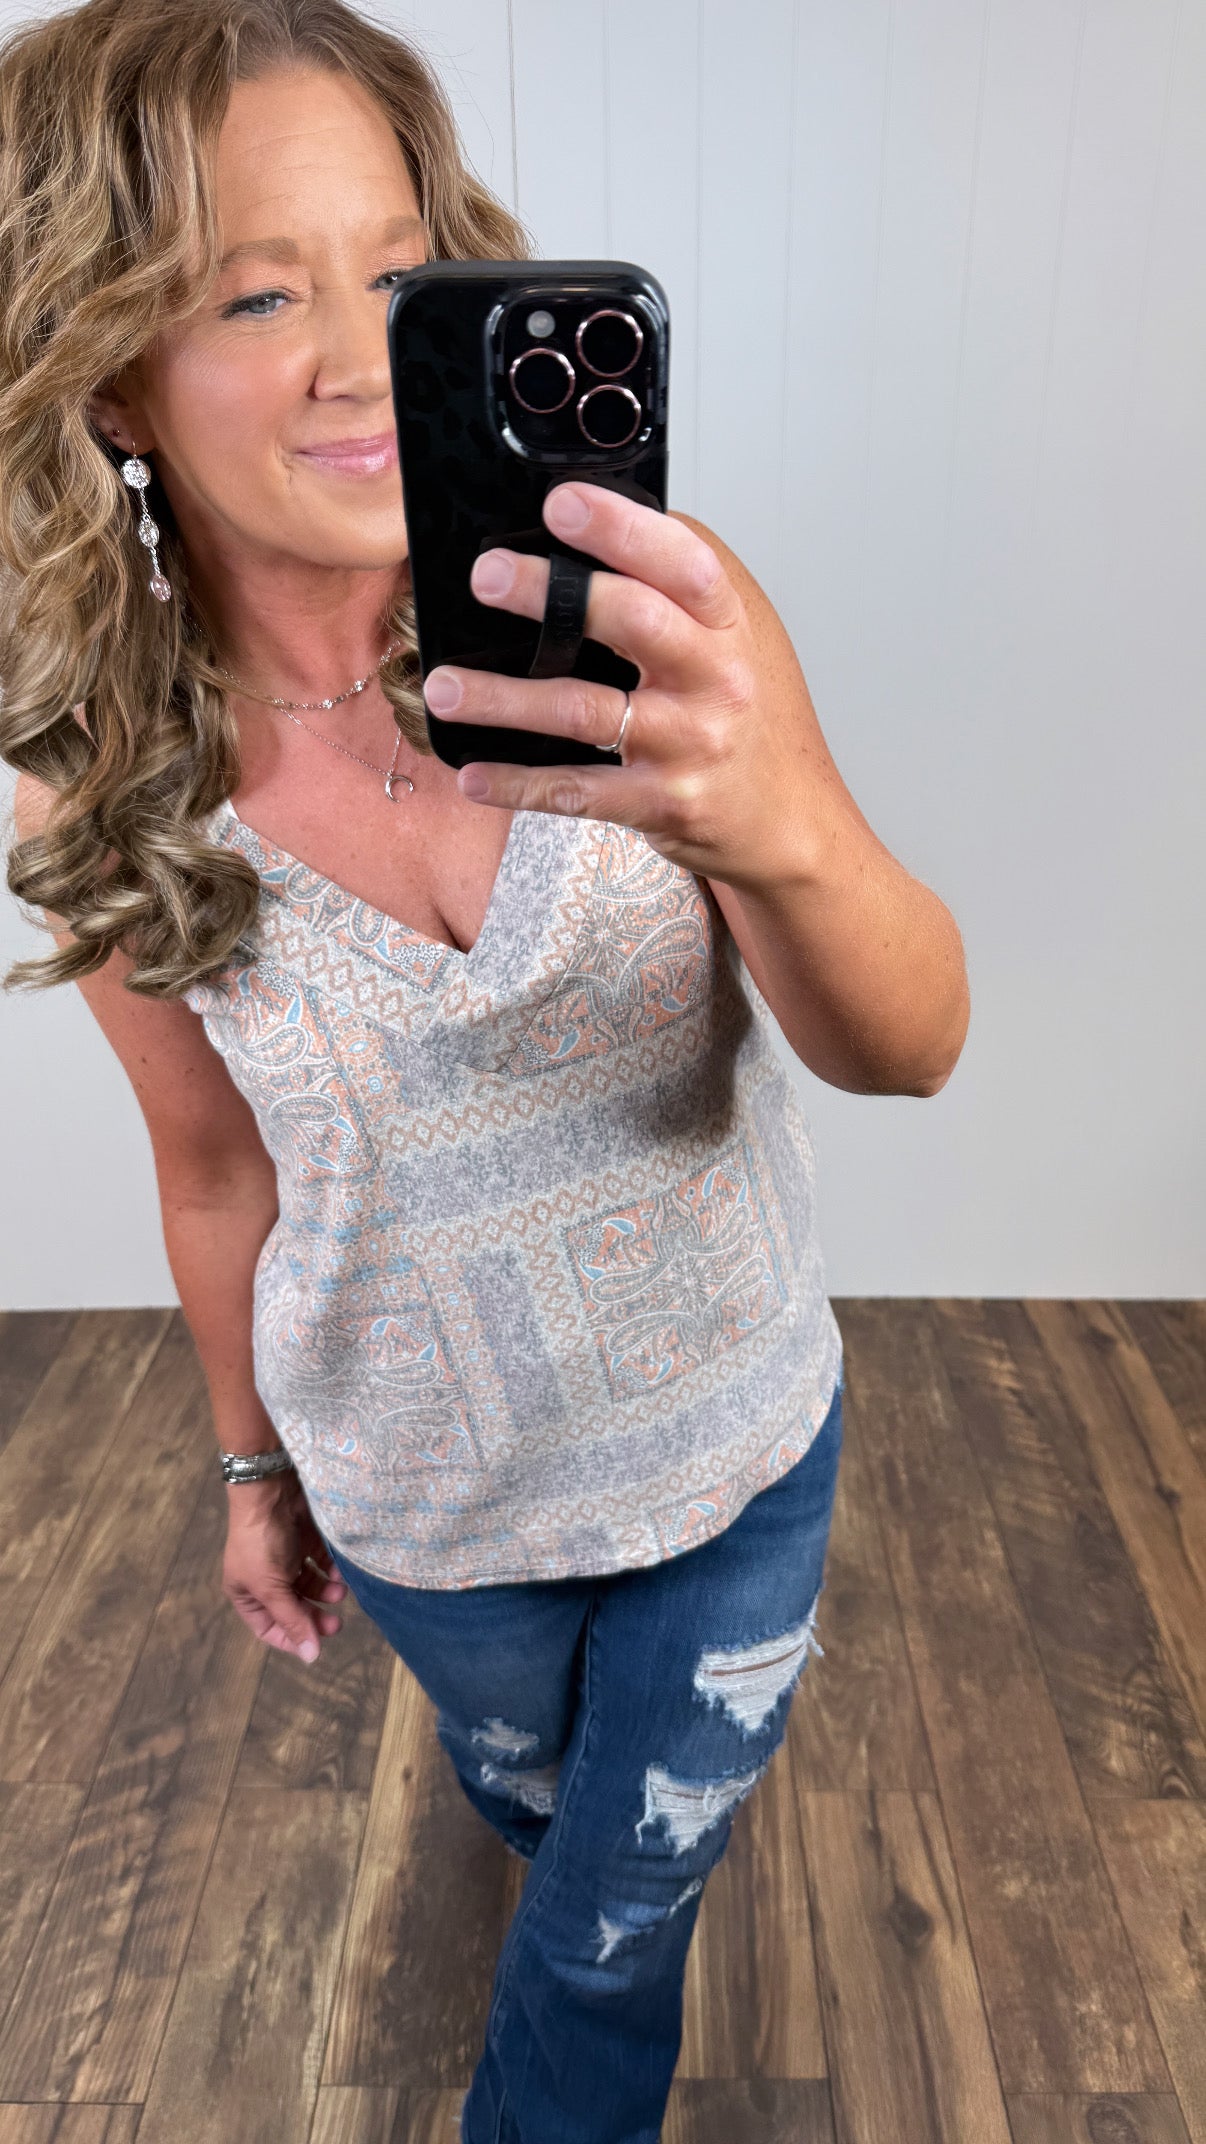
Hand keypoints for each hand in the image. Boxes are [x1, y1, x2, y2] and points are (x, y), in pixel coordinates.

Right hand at [222, 1470, 346, 1662]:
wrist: (270, 1488)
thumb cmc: (261, 1542)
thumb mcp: (271, 1586)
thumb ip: (292, 1620)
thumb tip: (311, 1657)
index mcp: (247, 1593)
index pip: (269, 1628)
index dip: (292, 1639)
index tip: (316, 1644)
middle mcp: (265, 1578)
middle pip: (294, 1608)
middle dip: (315, 1616)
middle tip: (338, 1623)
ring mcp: (285, 1557)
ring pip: (309, 1586)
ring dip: (325, 1592)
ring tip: (339, 1591)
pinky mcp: (303, 1539)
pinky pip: (320, 1562)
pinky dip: (329, 1569)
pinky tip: (338, 1572)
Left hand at [422, 482, 821, 893]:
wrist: (791, 820)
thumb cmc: (754, 720)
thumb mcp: (741, 637)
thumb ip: (682, 590)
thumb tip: (603, 523)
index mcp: (730, 623)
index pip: (682, 561)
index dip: (621, 527)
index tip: (561, 502)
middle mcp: (714, 678)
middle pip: (631, 620)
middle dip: (550, 593)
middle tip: (487, 575)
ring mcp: (687, 743)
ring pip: (584, 710)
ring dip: (504, 698)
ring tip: (444, 686)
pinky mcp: (661, 802)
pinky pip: (578, 791)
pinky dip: (519, 784)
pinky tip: (474, 774)